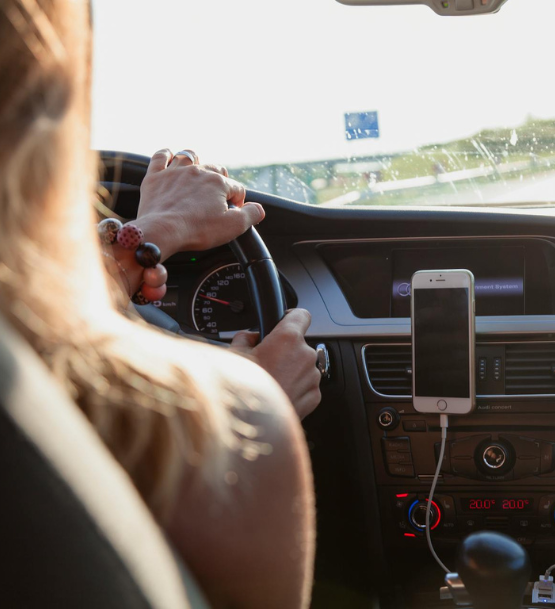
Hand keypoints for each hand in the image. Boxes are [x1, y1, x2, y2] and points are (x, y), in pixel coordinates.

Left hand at [136, 149, 264, 257]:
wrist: (162, 231)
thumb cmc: (197, 230)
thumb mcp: (233, 227)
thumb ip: (252, 215)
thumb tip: (259, 209)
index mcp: (218, 183)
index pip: (236, 188)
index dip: (237, 202)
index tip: (232, 213)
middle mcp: (198, 171)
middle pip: (215, 169)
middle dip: (220, 181)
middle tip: (217, 198)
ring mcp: (175, 172)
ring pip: (190, 157)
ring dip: (196, 163)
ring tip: (197, 174)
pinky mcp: (155, 177)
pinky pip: (160, 156)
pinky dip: (166, 155)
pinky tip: (169, 157)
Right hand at [231, 309, 321, 418]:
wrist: (251, 426)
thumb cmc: (242, 390)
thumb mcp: (234, 355)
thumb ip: (245, 338)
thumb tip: (249, 337)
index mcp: (287, 338)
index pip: (301, 314)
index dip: (291, 317)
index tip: (284, 321)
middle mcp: (305, 355)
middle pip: (299, 344)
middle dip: (284, 350)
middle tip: (265, 361)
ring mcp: (312, 377)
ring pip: (302, 366)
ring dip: (290, 370)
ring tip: (269, 382)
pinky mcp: (314, 397)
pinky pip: (305, 385)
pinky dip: (294, 387)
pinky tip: (276, 394)